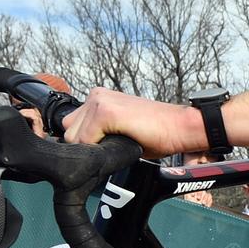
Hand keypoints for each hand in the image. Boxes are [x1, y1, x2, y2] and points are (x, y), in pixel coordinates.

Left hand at [63, 87, 191, 154]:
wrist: (179, 127)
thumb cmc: (155, 132)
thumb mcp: (119, 129)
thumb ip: (98, 133)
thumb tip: (81, 152)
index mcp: (98, 98)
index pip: (72, 128)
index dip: (86, 144)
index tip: (106, 147)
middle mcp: (96, 95)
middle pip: (69, 132)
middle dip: (86, 146)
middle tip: (113, 147)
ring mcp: (100, 101)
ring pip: (75, 138)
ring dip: (94, 149)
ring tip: (118, 144)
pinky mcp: (106, 112)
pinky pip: (87, 141)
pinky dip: (101, 150)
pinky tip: (121, 142)